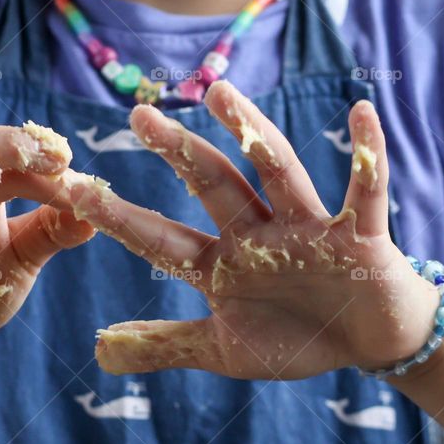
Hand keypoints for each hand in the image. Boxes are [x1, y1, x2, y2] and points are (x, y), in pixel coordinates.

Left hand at [69, 81, 436, 379]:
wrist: (367, 341)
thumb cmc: (296, 337)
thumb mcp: (225, 350)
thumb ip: (165, 345)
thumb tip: (98, 350)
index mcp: (222, 266)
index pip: (162, 239)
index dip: (121, 218)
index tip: (75, 190)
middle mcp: (258, 237)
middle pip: (214, 186)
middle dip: (178, 153)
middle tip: (139, 116)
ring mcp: (307, 231)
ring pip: (276, 174)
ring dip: (251, 134)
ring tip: (220, 93)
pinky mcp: (360, 236)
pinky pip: (364, 193)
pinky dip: (367, 155)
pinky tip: (360, 112)